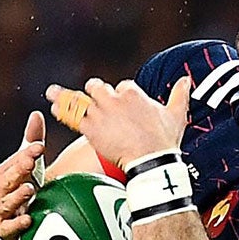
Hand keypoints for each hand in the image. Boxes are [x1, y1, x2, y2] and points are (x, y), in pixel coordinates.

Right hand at [0, 109, 47, 239]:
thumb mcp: (26, 166)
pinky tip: (28, 220)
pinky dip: (17, 224)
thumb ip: (30, 142)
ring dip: (17, 196)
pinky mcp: (3, 229)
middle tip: (31, 162)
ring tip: (29, 189)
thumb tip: (36, 113)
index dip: (27, 153)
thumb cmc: (18, 190)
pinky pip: (9, 227)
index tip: (40, 146)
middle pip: (7, 180)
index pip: (15, 161)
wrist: (8, 224)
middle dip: (18, 170)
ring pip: (6, 203)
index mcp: (1, 174)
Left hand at [45, 76, 189, 170]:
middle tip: (90, 98)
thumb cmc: (163, 140)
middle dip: (94, 92)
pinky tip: (54, 109)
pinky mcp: (90, 128)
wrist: (150, 159)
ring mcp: (100, 113)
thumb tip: (186, 80)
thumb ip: (179, 94)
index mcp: (133, 93)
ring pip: (80, 99)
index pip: (122, 87)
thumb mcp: (177, 113)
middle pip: (97, 88)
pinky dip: (63, 112)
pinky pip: (72, 116)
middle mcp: (114, 99)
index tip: (121, 107)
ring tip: (52, 93)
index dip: (120, 96)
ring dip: (66, 97)